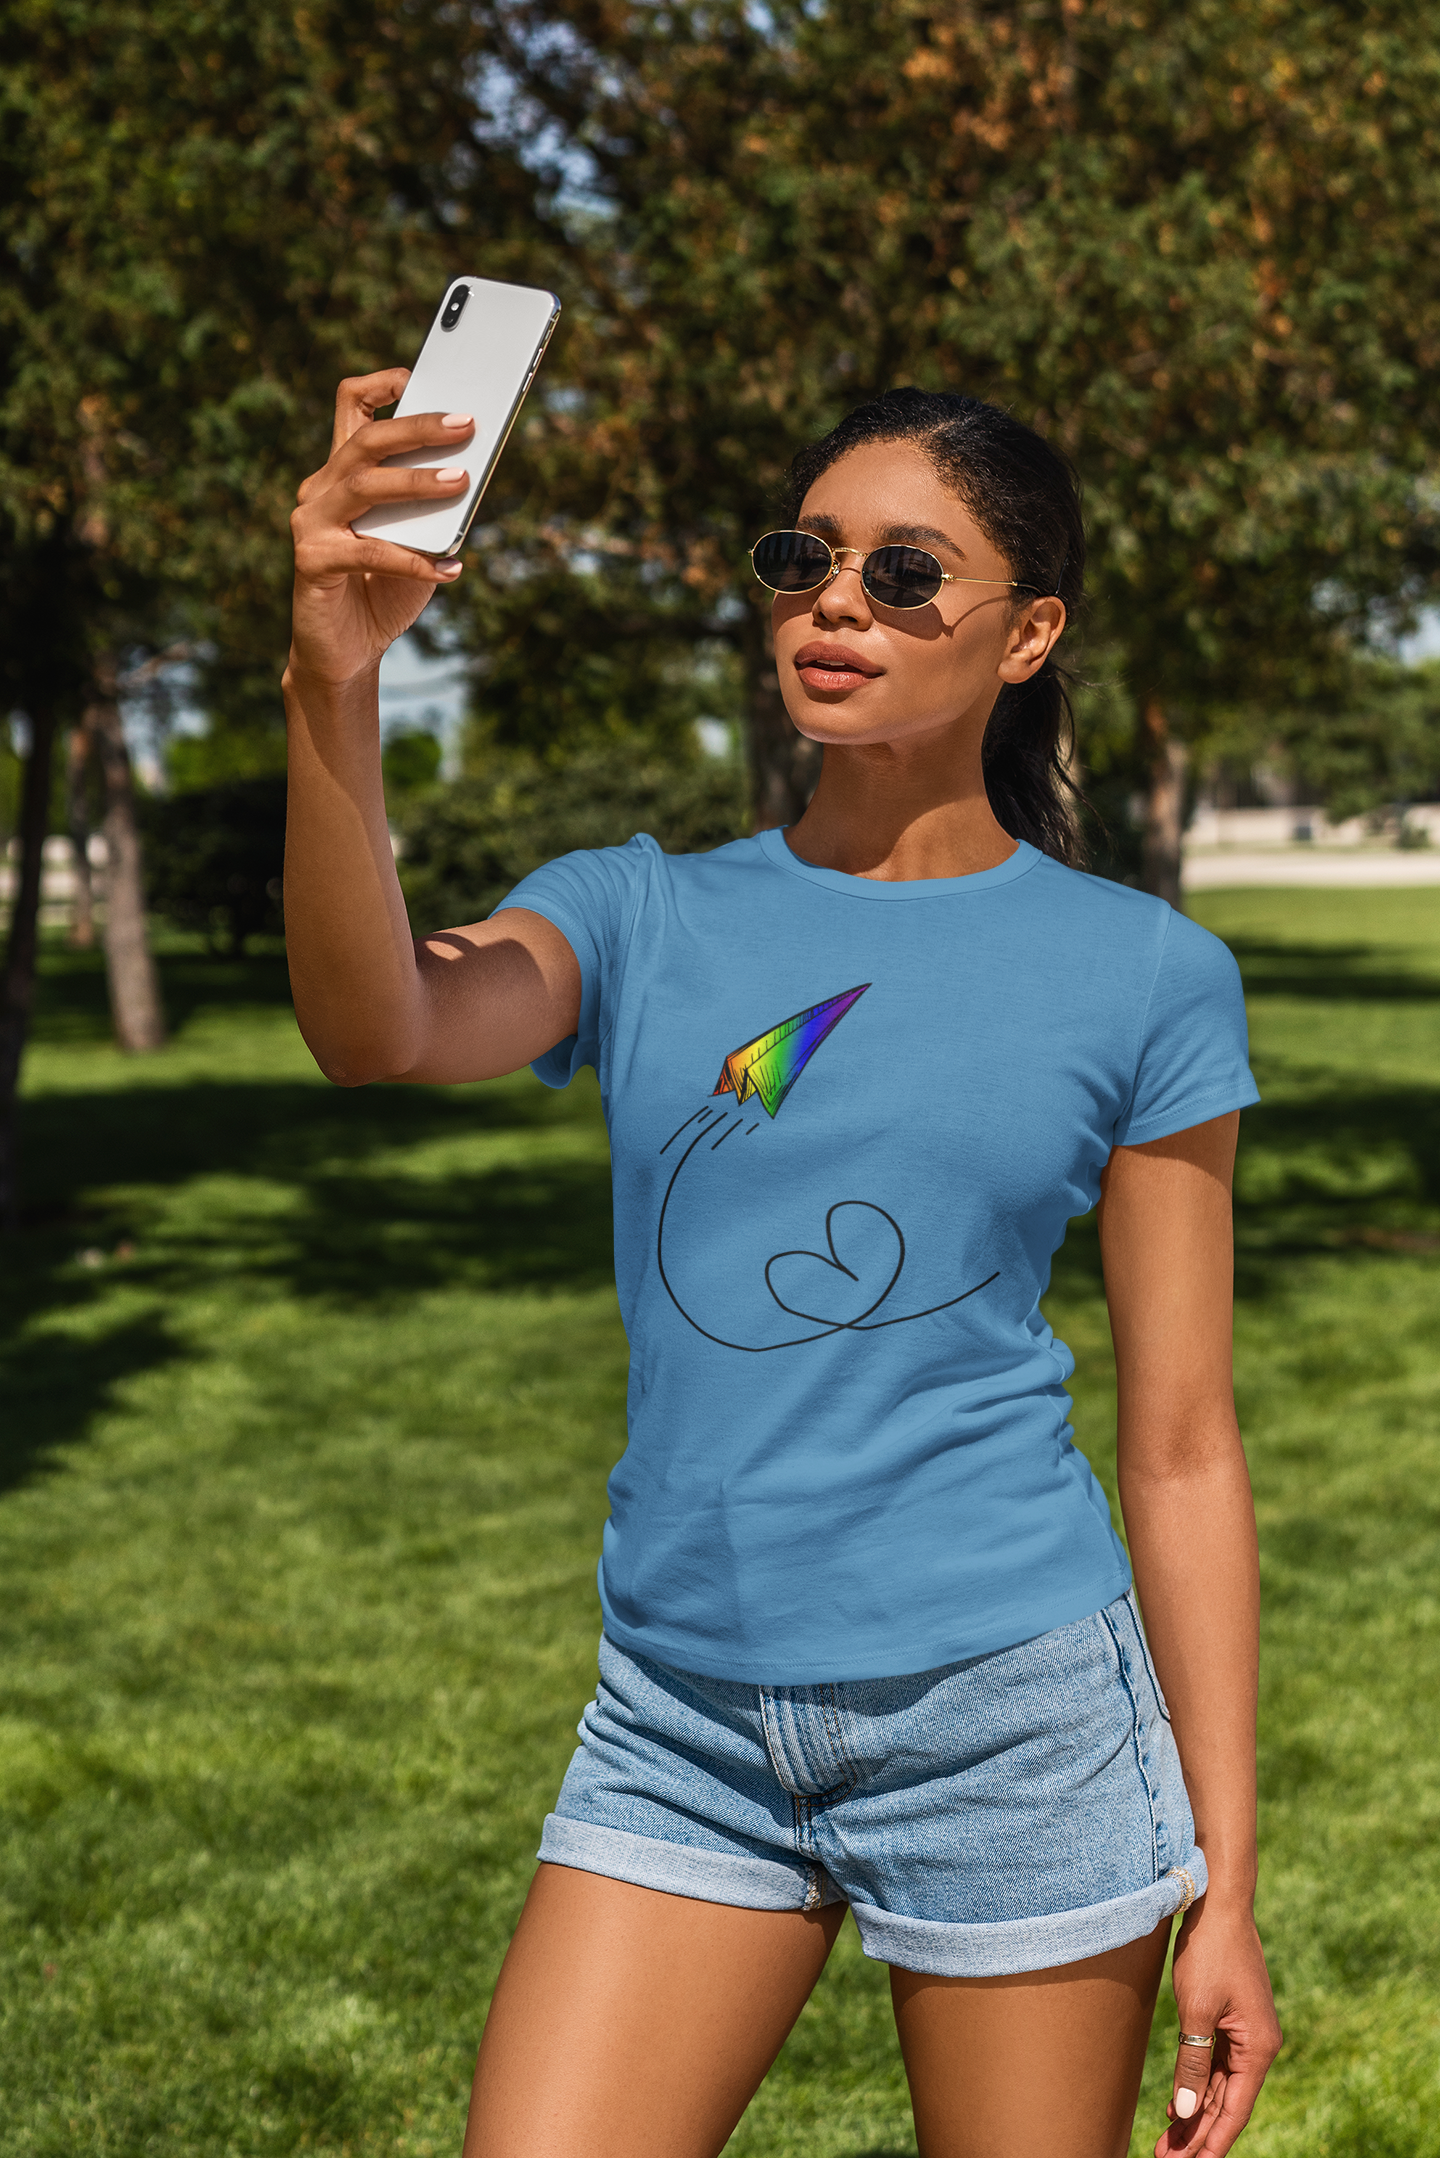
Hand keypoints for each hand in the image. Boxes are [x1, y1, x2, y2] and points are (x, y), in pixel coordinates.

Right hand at [287, 369, 475, 689]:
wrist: (347, 653)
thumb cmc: (385, 591)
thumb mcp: (417, 539)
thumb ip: (432, 506)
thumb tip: (472, 471)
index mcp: (344, 472)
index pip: (352, 405)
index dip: (382, 383)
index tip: (420, 376)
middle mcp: (321, 488)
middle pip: (366, 439)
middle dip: (418, 427)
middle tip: (465, 423)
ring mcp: (311, 523)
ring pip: (365, 485)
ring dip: (416, 481)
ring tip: (461, 481)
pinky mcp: (312, 561)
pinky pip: (370, 552)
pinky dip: (414, 560)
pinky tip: (450, 569)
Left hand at [1156, 1899, 1281, 2157]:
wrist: (1218, 1902)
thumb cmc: (1209, 1952)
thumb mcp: (1196, 2010)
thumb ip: (1192, 2063)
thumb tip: (1185, 2112)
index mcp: (1259, 2047)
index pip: (1236, 2110)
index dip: (1213, 2142)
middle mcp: (1258, 2045)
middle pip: (1228, 2102)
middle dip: (1198, 2133)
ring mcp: (1246, 2031)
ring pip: (1220, 2085)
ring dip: (1195, 2112)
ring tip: (1167, 2142)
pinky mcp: (1231, 2018)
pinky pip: (1216, 2062)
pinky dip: (1198, 2084)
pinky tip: (1179, 2104)